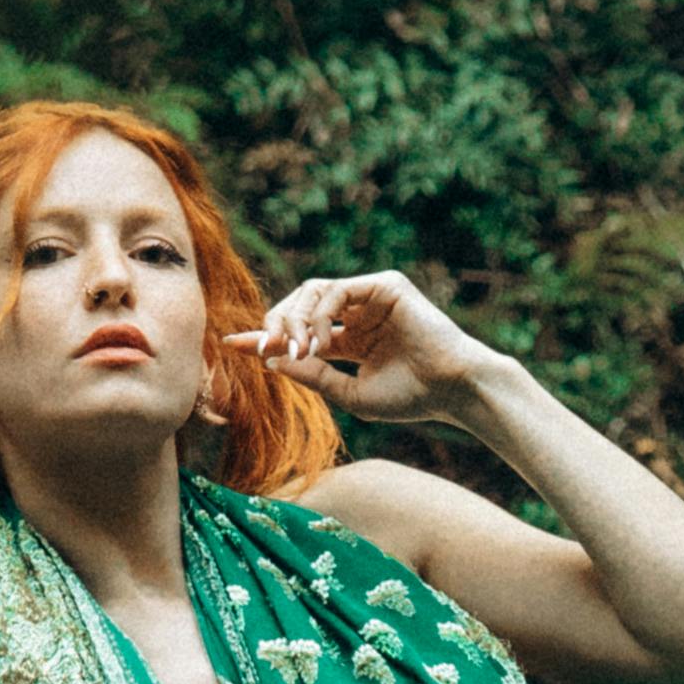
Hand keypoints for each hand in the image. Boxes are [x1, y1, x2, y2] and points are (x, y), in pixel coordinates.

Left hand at [247, 270, 509, 431]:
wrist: (452, 390)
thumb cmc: (410, 398)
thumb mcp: (349, 393)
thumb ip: (312, 376)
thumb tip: (271, 362)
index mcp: (350, 339)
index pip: (298, 332)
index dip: (265, 337)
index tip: (231, 345)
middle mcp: (357, 313)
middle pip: (299, 305)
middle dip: (276, 325)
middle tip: (265, 349)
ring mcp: (370, 296)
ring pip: (313, 292)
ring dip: (295, 320)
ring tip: (298, 350)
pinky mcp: (385, 285)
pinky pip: (338, 290)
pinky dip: (320, 314)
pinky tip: (318, 342)